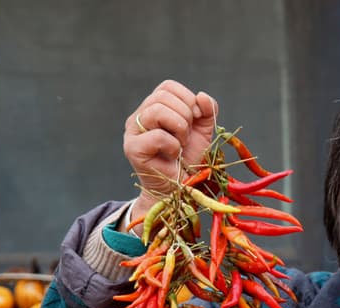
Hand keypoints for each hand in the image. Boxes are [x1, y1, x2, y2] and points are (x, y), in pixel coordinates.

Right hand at [123, 79, 217, 221]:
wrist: (181, 188)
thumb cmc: (189, 159)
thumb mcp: (203, 132)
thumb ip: (206, 112)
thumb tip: (202, 97)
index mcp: (154, 106)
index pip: (168, 86)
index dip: (187, 99)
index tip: (194, 120)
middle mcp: (140, 115)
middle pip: (163, 97)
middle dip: (185, 117)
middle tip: (186, 137)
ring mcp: (133, 131)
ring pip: (157, 111)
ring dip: (179, 129)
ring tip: (180, 145)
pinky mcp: (132, 148)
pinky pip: (158, 136)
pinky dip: (173, 146)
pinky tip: (172, 156)